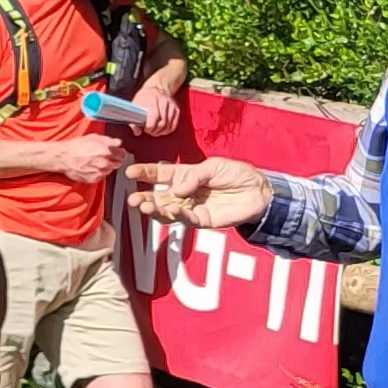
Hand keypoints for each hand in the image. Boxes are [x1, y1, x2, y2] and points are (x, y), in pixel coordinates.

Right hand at [50, 132, 128, 184]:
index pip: (122, 154)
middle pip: (118, 163)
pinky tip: (91, 168)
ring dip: (106, 167)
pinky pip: (101, 176)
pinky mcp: (94, 179)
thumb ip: (108, 140)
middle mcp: (105, 162)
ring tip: (95, 162)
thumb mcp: (93, 137)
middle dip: (114, 160)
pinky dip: (99, 173)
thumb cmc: (76, 146)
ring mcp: (100, 172)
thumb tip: (118, 142)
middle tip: (105, 157)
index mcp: (106, 150)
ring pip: (110, 170)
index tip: (117, 152)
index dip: (120, 152)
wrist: (64, 158)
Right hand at [129, 157, 269, 227]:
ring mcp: (192, 208)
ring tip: (144, 207)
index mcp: (185, 176)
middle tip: (133, 199)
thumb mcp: (214, 166)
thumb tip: (176, 190)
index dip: (145, 173)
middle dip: (144, 199)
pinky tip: (173, 209)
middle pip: (158, 197)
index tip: (129, 172)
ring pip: (167, 212)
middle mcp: (184, 193)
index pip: (160, 175)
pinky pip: (186, 220)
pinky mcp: (202, 220)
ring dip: (155, 210)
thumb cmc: (237, 174)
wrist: (258, 191)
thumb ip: (194, 176)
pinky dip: (178, 215)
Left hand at [136, 92, 183, 138]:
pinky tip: (161, 129)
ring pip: (168, 126)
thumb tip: (137, 132)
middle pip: (162, 123)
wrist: (157, 88)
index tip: (145, 128)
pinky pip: (173, 125)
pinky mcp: (177, 109)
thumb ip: (134, 120)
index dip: (149, 127)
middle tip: (150, 130)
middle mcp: (164, 102)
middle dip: (155, 131)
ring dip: (161, 132)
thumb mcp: (135, 105)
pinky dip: (167, 130)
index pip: (154, 117)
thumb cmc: (144, 97)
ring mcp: (172, 105)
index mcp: (152, 100)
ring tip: (155, 130)